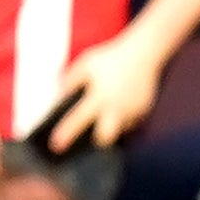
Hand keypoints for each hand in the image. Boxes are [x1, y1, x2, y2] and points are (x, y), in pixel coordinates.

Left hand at [44, 35, 165, 151]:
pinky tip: (120, 106)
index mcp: (99, 97)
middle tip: (92, 136)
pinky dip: (123, 119)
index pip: (79, 120)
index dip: (66, 134)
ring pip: (120, 130)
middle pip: (106, 138)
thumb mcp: (85, 64)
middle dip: (98, 141)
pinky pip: (131, 122)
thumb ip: (70, 80)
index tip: (56, 146)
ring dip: (111, 126)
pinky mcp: (144, 111)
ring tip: (108, 112)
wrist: (143, 54)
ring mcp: (133, 112)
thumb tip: (60, 96)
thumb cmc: (110, 58)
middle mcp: (117, 108)